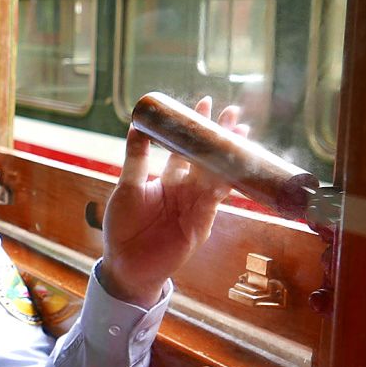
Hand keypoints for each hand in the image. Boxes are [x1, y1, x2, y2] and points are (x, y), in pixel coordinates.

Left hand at [100, 96, 244, 307]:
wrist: (125, 264)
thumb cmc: (123, 227)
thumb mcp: (127, 187)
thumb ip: (136, 158)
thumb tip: (136, 124)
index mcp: (169, 179)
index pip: (185, 148)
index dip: (195, 127)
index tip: (205, 103)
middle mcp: (186, 190)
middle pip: (207, 158)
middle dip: (221, 137)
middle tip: (234, 113)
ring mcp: (196, 206)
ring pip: (217, 176)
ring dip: (230, 157)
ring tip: (242, 134)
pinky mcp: (201, 223)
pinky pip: (216, 200)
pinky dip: (225, 183)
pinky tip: (233, 167)